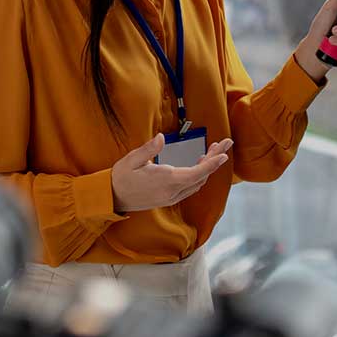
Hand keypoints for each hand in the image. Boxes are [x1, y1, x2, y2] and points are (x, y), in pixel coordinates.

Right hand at [110, 134, 232, 212]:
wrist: (111, 198)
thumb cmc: (120, 177)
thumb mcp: (131, 159)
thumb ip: (148, 149)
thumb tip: (161, 137)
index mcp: (165, 180)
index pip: (196, 173)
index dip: (212, 163)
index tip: (224, 153)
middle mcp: (171, 191)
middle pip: (201, 177)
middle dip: (214, 160)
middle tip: (224, 144)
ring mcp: (171, 197)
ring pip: (197, 183)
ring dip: (207, 168)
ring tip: (213, 151)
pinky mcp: (168, 199)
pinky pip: (190, 188)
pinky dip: (198, 176)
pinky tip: (199, 165)